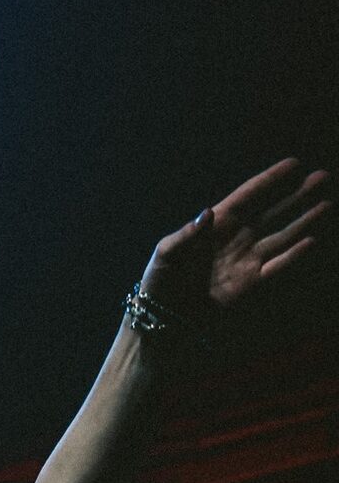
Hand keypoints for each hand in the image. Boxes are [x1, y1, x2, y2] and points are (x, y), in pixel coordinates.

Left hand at [139, 157, 330, 326]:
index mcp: (215, 224)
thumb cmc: (159, 281)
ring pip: (282, 235)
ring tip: (326, 204)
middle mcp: (236, 238)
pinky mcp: (250, 284)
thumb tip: (207, 213)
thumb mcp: (165, 253)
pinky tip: (311, 241)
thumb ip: (186, 233)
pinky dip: (294, 255)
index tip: (293, 164)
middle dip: (297, 195)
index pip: (248, 196)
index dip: (270, 180)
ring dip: (304, 220)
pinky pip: (277, 267)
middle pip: (273, 211)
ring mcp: (246, 260)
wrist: (164, 318)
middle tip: (321, 176)